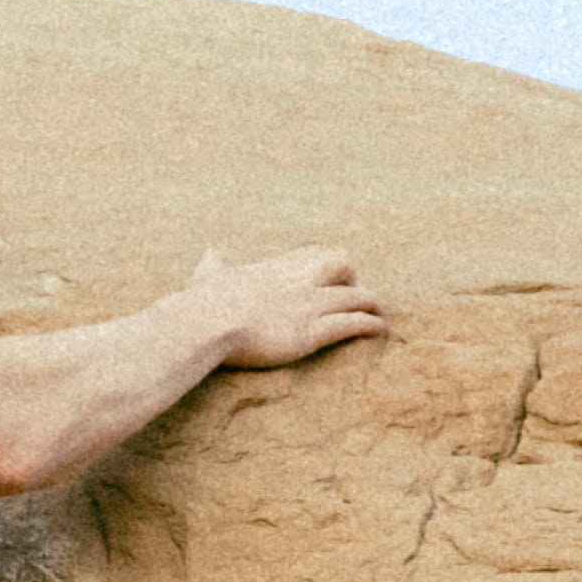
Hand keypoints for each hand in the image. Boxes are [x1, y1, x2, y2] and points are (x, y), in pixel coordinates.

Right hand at [184, 245, 387, 368]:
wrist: (208, 323)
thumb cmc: (203, 303)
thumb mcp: (207, 275)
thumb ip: (213, 263)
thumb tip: (210, 250)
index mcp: (275, 267)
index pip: (312, 255)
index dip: (324, 265)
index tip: (326, 276)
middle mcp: (299, 280)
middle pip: (342, 265)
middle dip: (351, 279)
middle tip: (352, 295)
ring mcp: (309, 305)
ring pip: (355, 295)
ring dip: (369, 303)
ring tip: (377, 312)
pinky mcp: (312, 331)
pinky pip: (351, 322)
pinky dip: (369, 324)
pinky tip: (378, 328)